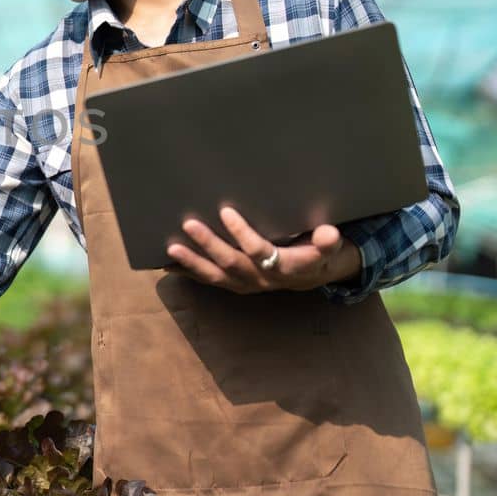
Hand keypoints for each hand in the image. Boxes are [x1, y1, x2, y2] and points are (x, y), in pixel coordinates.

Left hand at [166, 206, 360, 294]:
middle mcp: (262, 279)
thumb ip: (327, 241)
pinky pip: (209, 280)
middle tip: (189, 224)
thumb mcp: (329, 248)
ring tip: (171, 247)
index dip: (242, 233)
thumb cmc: (317, 253)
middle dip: (209, 244)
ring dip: (192, 262)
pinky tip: (167, 262)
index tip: (226, 211)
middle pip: (231, 263)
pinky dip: (188, 272)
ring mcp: (246, 284)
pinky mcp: (234, 284)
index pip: (259, 251)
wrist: (311, 275)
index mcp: (284, 267)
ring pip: (216, 275)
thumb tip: (329, 234)